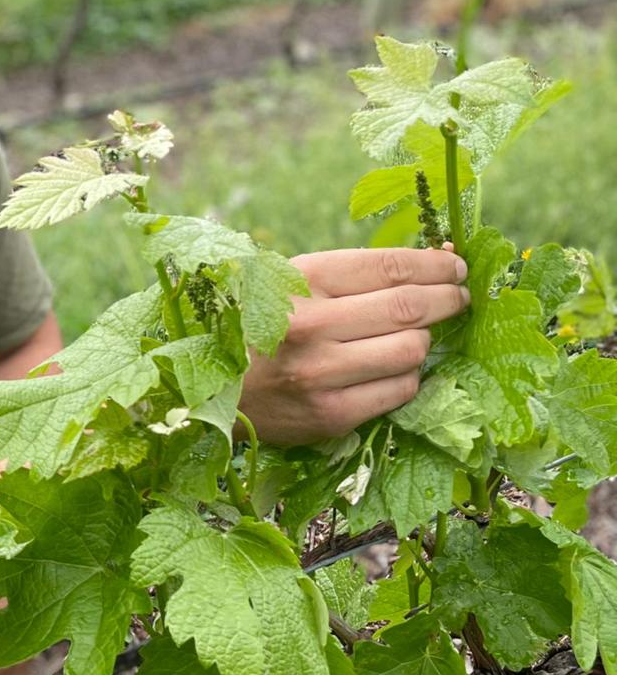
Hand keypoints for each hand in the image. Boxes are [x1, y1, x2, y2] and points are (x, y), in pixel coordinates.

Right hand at [238, 246, 470, 447]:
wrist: (215, 388)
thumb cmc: (263, 325)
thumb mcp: (294, 283)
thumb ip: (355, 275)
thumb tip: (437, 259)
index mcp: (302, 282)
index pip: (390, 267)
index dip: (435, 265)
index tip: (456, 266)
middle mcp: (311, 326)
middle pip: (409, 307)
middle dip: (448, 299)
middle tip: (459, 297)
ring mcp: (321, 374)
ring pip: (411, 351)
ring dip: (424, 341)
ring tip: (418, 335)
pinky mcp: (331, 415)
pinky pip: (399, 390)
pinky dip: (409, 376)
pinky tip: (396, 368)